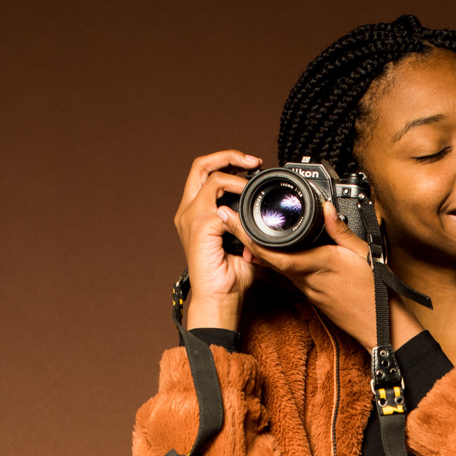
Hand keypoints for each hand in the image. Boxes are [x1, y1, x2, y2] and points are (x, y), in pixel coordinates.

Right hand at [175, 148, 263, 329]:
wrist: (221, 300)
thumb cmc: (230, 280)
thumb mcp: (245, 246)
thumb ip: (250, 227)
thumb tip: (267, 217)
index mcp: (196, 214)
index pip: (206, 175)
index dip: (228, 165)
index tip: (253, 169)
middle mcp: (188, 211)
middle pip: (200, 165)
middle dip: (228, 156)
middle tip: (253, 161)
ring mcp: (190, 217)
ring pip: (210, 175)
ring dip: (235, 172)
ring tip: (253, 178)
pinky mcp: (198, 226)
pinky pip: (219, 199)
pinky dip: (237, 197)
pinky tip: (250, 205)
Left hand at [239, 201, 421, 351]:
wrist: (377, 326)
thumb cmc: (372, 293)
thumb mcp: (362, 254)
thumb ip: (340, 230)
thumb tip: (326, 209)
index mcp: (316, 265)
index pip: (273, 252)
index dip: (247, 235)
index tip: (231, 217)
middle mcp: (304, 279)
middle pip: (265, 256)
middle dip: (243, 236)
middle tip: (226, 216)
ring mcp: (304, 288)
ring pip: (272, 265)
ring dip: (255, 248)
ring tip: (240, 229)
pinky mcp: (307, 293)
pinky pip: (284, 273)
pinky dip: (271, 259)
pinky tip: (264, 250)